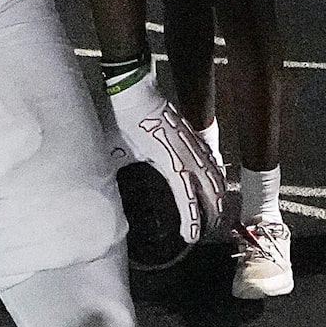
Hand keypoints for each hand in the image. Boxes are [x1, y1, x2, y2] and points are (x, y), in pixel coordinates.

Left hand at [107, 71, 222, 264]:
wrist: (132, 89)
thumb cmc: (121, 120)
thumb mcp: (114, 152)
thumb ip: (114, 178)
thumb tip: (105, 201)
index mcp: (168, 159)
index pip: (186, 195)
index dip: (191, 219)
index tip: (191, 237)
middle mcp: (186, 152)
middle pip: (209, 187)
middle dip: (212, 212)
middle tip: (209, 231)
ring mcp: (191, 142)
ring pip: (214, 173)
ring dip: (218, 194)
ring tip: (219, 212)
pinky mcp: (190, 134)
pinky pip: (210, 158)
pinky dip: (217, 173)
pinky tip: (217, 182)